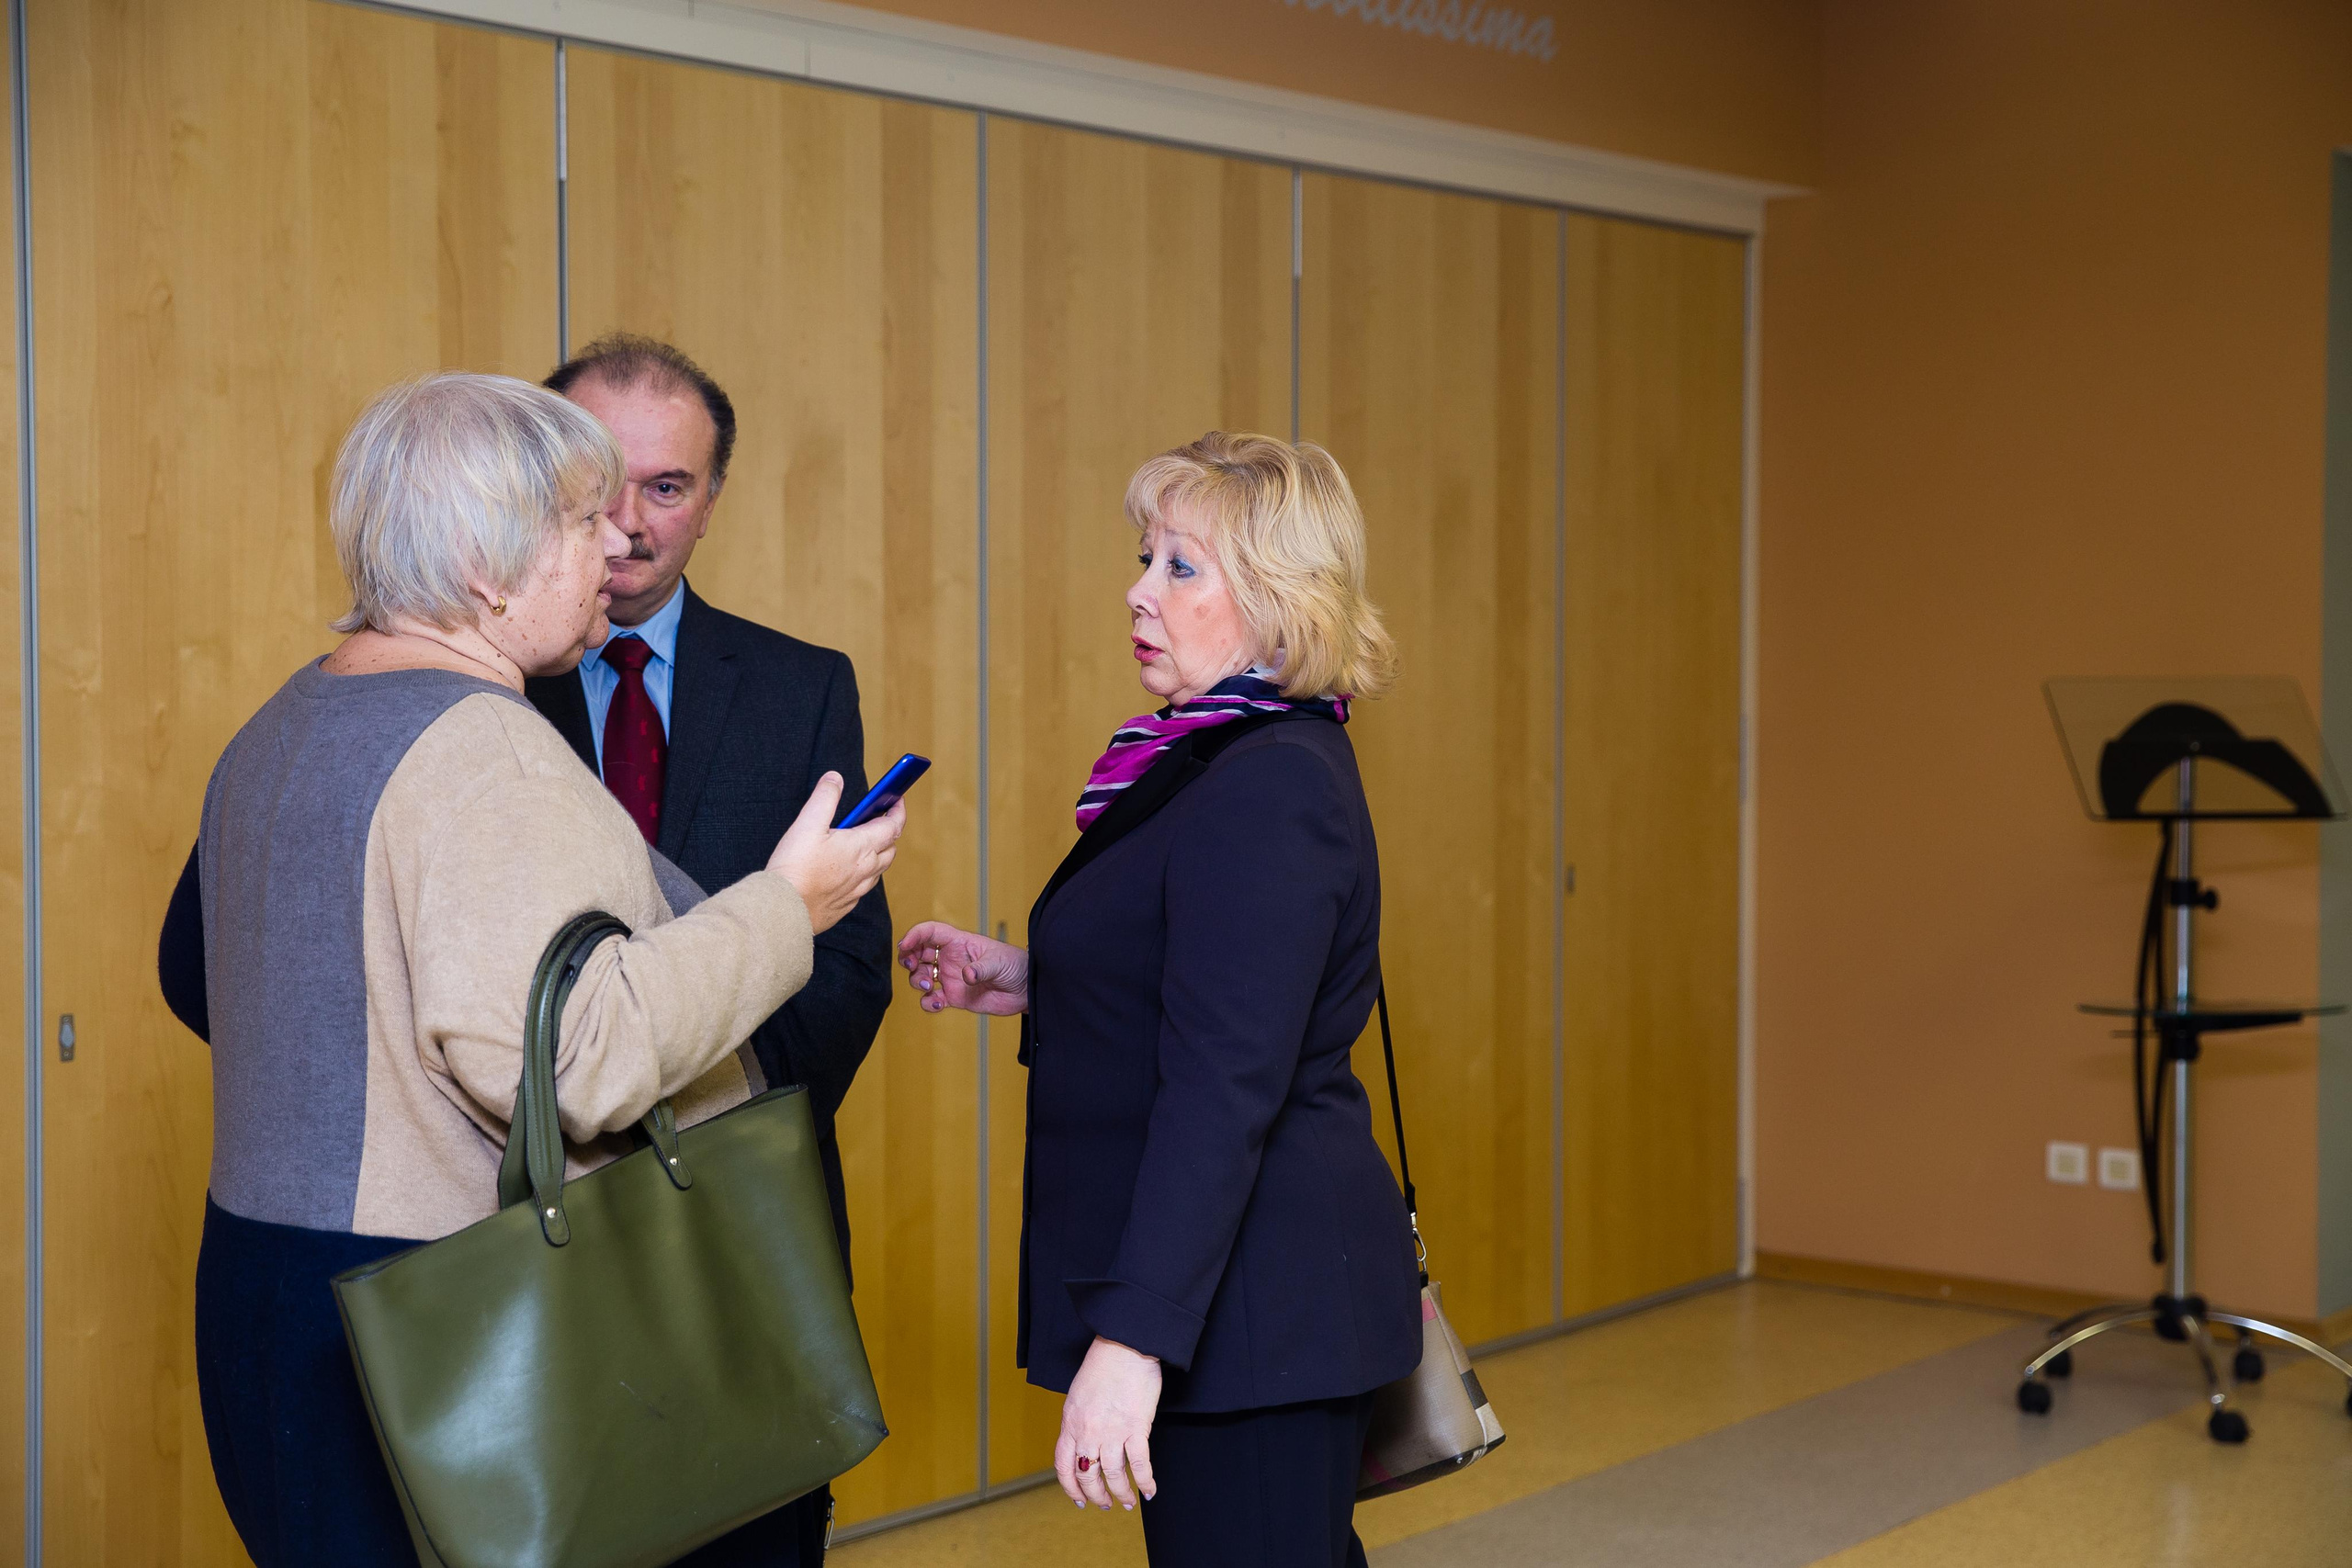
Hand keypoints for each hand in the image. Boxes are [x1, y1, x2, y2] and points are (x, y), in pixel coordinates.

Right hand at [767, 773, 902, 933]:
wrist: (783, 910)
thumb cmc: (795, 868)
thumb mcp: (807, 824)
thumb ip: (825, 798)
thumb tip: (835, 779)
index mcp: (862, 847)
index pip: (893, 825)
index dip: (898, 810)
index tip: (897, 799)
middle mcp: (865, 870)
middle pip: (890, 849)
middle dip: (888, 832)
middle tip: (876, 820)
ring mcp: (856, 891)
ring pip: (878, 871)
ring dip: (877, 855)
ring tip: (861, 844)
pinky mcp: (844, 906)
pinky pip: (862, 889)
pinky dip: (861, 876)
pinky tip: (845, 872)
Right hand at [896, 921, 1029, 1014]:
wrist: (1026, 990)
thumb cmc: (1015, 966)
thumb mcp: (1000, 963)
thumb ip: (982, 968)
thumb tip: (966, 975)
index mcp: (959, 942)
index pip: (931, 932)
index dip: (915, 935)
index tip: (904, 945)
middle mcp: (951, 958)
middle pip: (919, 952)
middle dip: (908, 957)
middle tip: (911, 965)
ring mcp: (950, 978)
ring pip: (921, 975)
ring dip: (917, 980)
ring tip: (929, 987)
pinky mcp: (954, 997)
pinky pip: (932, 999)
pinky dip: (927, 1003)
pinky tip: (936, 1004)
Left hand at [1056, 1337, 1159, 1511]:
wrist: (1124, 1346)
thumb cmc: (1103, 1364)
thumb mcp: (1078, 1395)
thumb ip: (1078, 1421)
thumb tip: (1084, 1442)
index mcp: (1071, 1423)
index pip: (1064, 1467)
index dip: (1071, 1488)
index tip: (1079, 1499)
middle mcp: (1088, 1432)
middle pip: (1088, 1476)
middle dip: (1096, 1496)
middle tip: (1105, 1505)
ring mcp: (1112, 1432)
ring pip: (1114, 1476)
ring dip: (1121, 1494)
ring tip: (1127, 1502)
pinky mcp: (1136, 1428)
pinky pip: (1140, 1464)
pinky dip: (1145, 1482)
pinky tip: (1149, 1491)